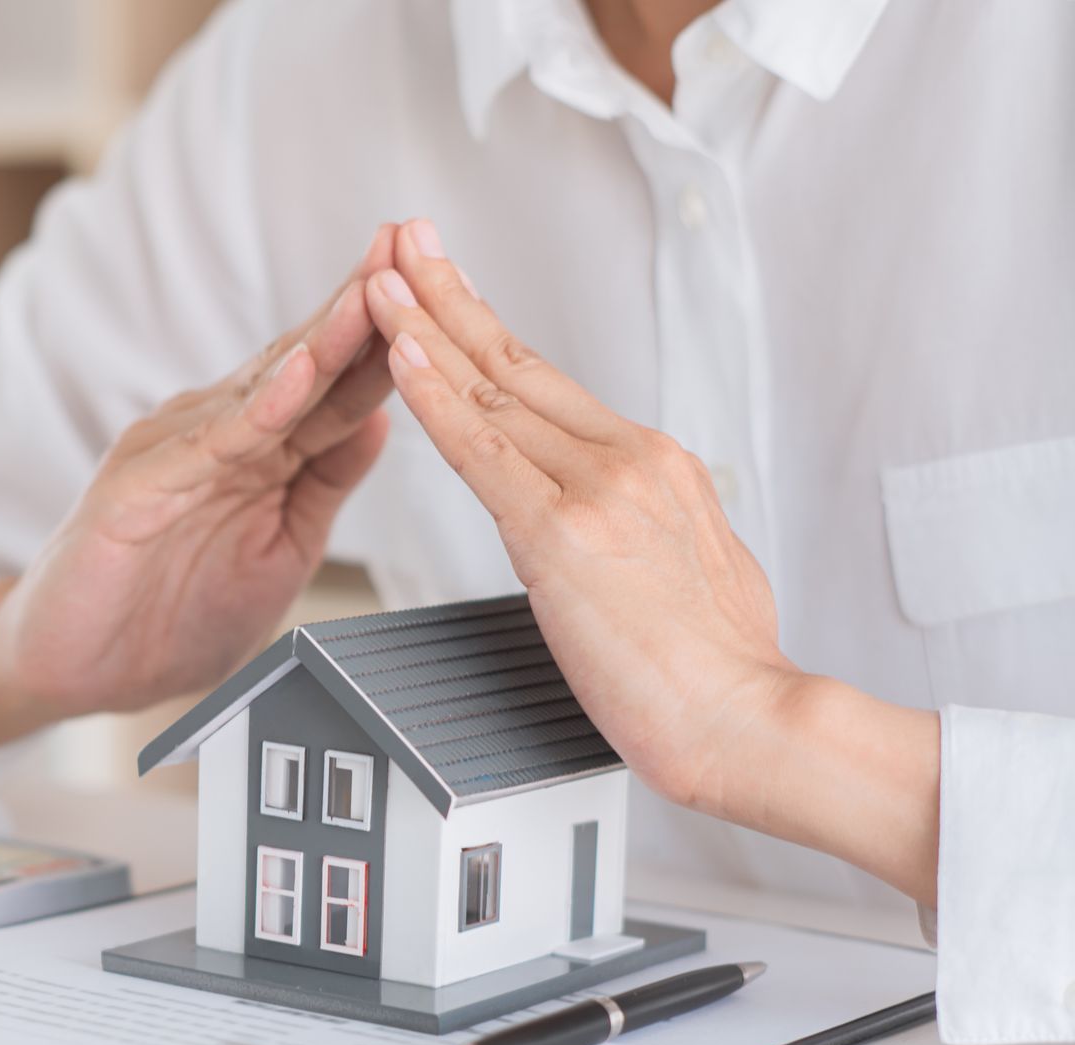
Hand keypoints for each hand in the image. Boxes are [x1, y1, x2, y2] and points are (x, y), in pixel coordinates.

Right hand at [0, 226, 399, 751]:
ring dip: (319, 339)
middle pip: (301, 361)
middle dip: (357, 302)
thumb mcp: (281, 545)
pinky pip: (206, 446)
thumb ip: (325, 481)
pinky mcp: (136, 488)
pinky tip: (297, 380)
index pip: (332, 381)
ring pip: (260, 389)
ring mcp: (172, 453)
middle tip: (410, 240)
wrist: (78, 673)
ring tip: (370, 291)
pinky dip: (254, 411)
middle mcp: (214, 433)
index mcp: (254, 448)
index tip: (440, 283)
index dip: (385, 333)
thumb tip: (385, 415)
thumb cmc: (173, 615)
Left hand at [365, 220, 939, 901]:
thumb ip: (649, 531)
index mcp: (653, 466)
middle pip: (516, 364)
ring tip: (380, 277)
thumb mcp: (696, 572)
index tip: (452, 290)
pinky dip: (434, 397)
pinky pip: (481, 453)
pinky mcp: (563, 535)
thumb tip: (628, 531)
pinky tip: (401, 356)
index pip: (547, 387)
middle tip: (405, 239)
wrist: (749, 720)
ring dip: (426, 327)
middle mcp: (627, 460)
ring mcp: (596, 490)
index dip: (488, 333)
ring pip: (491, 393)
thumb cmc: (719, 671)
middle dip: (451, 296)